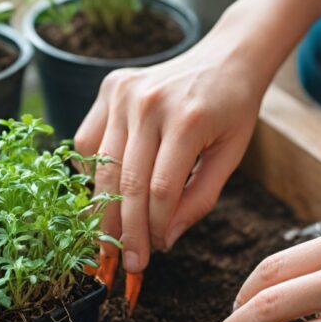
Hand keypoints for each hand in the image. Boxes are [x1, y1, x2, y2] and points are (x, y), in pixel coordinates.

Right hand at [75, 26, 268, 273]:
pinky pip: (87, 141)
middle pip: (125, 182)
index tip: (150, 257)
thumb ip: (199, 200)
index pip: (160, 190)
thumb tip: (164, 240)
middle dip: (122, 231)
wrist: (227, 56)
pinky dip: (91, 172)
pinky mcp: (110, 88)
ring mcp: (124, 93)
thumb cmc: (233, 110)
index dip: (152, 229)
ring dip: (102, 210)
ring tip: (107, 242)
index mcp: (188, 120)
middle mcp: (149, 103)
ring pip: (101, 166)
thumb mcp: (230, 156)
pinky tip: (104, 194)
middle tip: (122, 265)